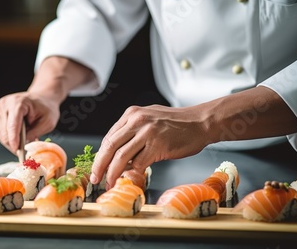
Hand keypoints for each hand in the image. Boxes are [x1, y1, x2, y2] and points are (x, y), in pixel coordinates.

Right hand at [0, 56, 94, 155]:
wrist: (42, 99)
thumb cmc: (46, 108)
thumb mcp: (47, 122)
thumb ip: (35, 133)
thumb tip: (23, 145)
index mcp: (18, 102)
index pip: (12, 124)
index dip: (14, 139)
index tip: (17, 150)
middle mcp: (5, 104)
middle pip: (5, 130)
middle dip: (14, 143)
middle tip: (24, 152)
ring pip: (1, 133)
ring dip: (11, 142)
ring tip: (23, 143)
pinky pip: (0, 132)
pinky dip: (8, 139)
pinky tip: (17, 139)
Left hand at [90, 104, 211, 188]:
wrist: (201, 122)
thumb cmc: (177, 123)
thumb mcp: (149, 118)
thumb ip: (133, 131)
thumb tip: (119, 151)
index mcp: (132, 114)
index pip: (109, 137)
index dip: (100, 155)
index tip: (97, 166)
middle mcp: (137, 120)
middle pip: (110, 146)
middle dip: (99, 165)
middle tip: (95, 178)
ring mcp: (147, 132)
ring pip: (122, 156)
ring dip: (113, 173)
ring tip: (110, 182)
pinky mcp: (158, 145)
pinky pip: (139, 163)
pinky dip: (134, 172)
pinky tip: (132, 177)